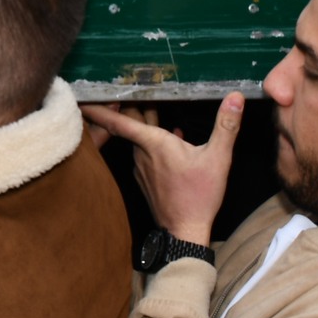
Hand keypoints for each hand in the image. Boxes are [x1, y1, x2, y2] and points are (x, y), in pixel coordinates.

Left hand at [82, 91, 245, 247]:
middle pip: (132, 123)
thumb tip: (235, 98)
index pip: (118, 120)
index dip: (99, 107)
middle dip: (132, 105)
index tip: (82, 96)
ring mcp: (141, 167)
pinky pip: (145, 153)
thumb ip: (226, 126)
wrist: (185, 231)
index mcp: (153, 143)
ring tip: (155, 106)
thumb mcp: (218, 158)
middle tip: (132, 86)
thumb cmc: (199, 196)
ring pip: (139, 138)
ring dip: (146, 123)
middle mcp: (141, 153)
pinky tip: (173, 138)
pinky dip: (153, 141)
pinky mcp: (145, 179)